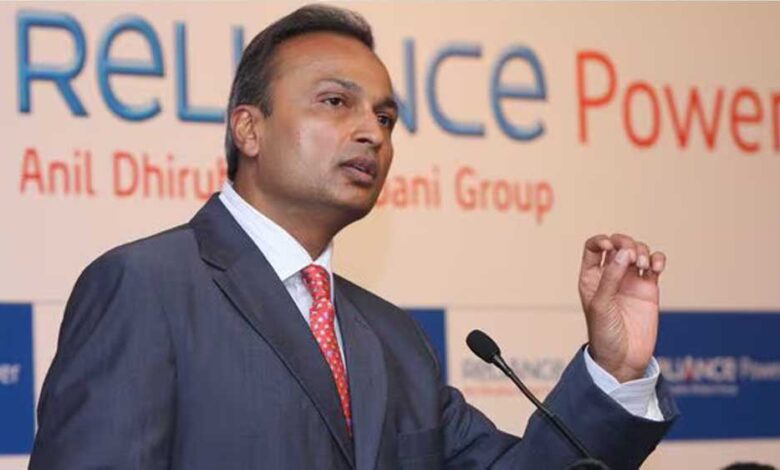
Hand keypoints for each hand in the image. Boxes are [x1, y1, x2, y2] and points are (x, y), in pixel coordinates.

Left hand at [578, 234, 665, 382]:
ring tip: (644, 265)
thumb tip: (623, 252)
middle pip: (618, 244)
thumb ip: (611, 278)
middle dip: (626, 242)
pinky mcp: (648, 288)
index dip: (602, 240)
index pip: (594, 247)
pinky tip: (656, 267)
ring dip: (643, 251)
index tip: (611, 247)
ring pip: (638, 251)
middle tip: (632, 255)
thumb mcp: (601, 305)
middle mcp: (610, 275)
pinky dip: (657, 259)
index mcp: (591, 277)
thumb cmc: (604, 334)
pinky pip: (654, 265)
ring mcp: (630, 281)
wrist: (623, 359)